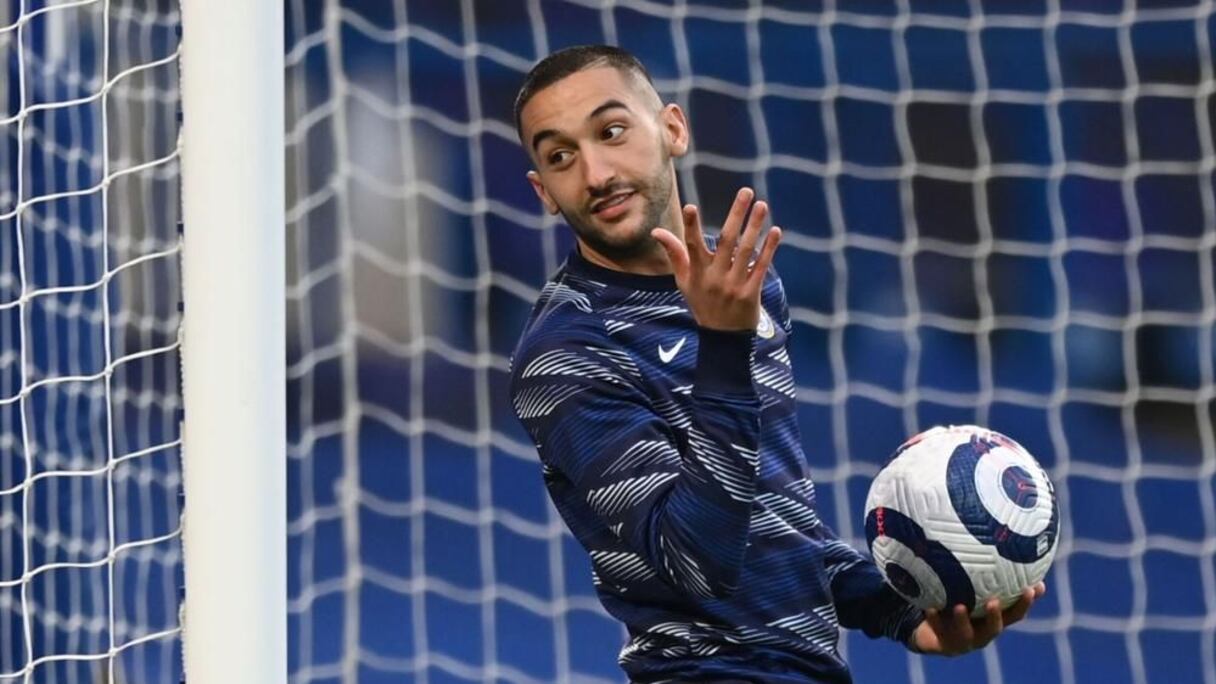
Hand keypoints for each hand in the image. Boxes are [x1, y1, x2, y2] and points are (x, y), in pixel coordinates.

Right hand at [651, 187, 781, 330]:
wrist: (722, 338)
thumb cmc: (701, 302)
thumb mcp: (684, 281)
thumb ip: (674, 254)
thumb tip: (656, 231)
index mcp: (696, 273)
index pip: (691, 246)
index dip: (690, 226)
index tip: (690, 206)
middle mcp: (714, 277)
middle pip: (725, 241)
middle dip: (736, 214)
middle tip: (746, 192)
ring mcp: (733, 285)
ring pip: (745, 250)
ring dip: (754, 226)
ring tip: (762, 205)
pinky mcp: (750, 293)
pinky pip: (760, 266)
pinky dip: (768, 249)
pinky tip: (775, 231)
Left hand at [910, 582, 1046, 656]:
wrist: (932, 632)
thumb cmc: (955, 602)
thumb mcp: (967, 587)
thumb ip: (979, 570)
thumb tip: (990, 533)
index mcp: (992, 619)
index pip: (1015, 612)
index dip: (1026, 602)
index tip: (1036, 586)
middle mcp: (981, 633)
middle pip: (995, 627)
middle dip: (996, 615)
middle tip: (994, 601)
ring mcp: (963, 642)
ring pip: (966, 634)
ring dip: (963, 620)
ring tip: (959, 606)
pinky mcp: (943, 646)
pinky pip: (937, 632)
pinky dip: (934, 618)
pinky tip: (930, 607)